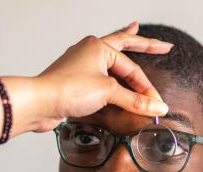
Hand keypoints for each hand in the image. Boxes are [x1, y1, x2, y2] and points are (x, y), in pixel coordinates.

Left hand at [33, 21, 171, 131]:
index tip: (157, 103)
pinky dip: (110, 70)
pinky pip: (99, 73)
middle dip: (144, 44)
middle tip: (163, 45)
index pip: (132, 68)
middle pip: (124, 45)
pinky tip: (112, 68)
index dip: (146, 87)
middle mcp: (89, 51)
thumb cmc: (68, 90)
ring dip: (124, 51)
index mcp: (99, 47)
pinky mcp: (74, 80)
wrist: (39, 102)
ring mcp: (80, 64)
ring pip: (110, 58)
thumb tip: (157, 106)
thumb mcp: (108, 93)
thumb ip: (135, 100)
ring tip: (134, 34)